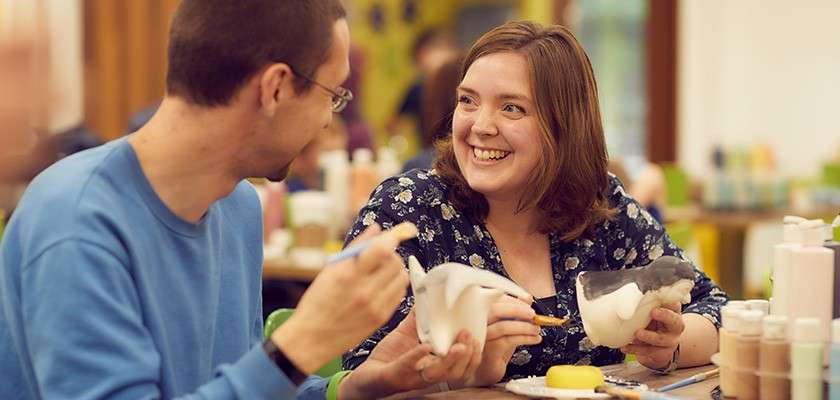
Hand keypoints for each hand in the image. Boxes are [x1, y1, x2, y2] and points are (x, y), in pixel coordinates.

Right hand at [272, 223, 409, 373]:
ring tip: (380, 272)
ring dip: (395, 270)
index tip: (398, 233)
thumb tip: (376, 229)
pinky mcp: (382, 318)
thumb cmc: (317, 302)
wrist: (311, 339)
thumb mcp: (330, 270)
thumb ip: (355, 248)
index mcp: (348, 275)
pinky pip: (399, 294)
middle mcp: (365, 291)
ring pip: (401, 277)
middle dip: (391, 254)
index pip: (381, 250)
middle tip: (381, 256)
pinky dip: (394, 285)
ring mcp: (376, 306)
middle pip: (395, 262)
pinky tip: (381, 286)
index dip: (392, 238)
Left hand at [339, 311, 482, 398]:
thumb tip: (429, 293)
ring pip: (441, 373)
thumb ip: (421, 316)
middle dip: (468, 354)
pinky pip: (409, 368)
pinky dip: (418, 357)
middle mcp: (430, 374)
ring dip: (452, 359)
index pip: (464, 363)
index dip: (475, 351)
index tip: (478, 333)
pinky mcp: (397, 375)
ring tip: (458, 345)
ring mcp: (414, 376)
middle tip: (468, 336)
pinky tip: (425, 347)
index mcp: (437, 364)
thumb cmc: (391, 356)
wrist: (368, 373)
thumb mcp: (409, 333)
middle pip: (458, 370)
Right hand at [461, 295, 541, 386]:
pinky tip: (534, 339)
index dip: (512, 300)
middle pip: (495, 309)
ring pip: (503, 326)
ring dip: (524, 326)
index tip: (527, 302)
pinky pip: (508, 340)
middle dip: (517, 309)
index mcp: (481, 314)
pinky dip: (525, 338)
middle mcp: (478, 324)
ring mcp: (482, 337)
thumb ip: (516, 311)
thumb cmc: (494, 348)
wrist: (485, 371)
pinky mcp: (489, 351)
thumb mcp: (508, 326)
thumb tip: (527, 297)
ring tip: (536, 329)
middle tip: (532, 314)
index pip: (494, 299)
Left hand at [620, 303, 683, 369]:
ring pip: (661, 339)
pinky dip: (635, 349)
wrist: (660, 344)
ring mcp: (670, 341)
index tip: (661, 297)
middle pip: (675, 321)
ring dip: (649, 336)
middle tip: (653, 312)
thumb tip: (630, 292)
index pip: (675, 304)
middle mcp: (675, 326)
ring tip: (637, 333)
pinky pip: (649, 351)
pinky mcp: (662, 353)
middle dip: (665, 316)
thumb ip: (646, 303)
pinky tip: (625, 347)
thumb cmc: (653, 321)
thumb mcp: (652, 311)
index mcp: (673, 312)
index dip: (669, 301)